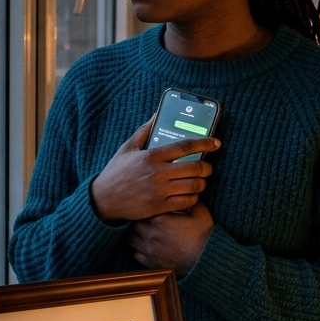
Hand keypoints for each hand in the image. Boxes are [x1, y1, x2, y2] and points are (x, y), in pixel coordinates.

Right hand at [89, 121, 218, 222]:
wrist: (103, 200)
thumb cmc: (116, 172)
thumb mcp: (127, 148)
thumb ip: (145, 130)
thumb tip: (157, 114)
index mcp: (151, 155)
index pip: (185, 146)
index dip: (205, 143)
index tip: (216, 143)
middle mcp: (157, 173)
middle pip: (195, 167)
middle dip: (207, 167)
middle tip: (207, 167)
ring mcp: (159, 191)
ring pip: (194, 186)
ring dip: (202, 183)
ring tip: (199, 180)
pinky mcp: (160, 207)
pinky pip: (187, 202)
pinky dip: (193, 197)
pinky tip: (190, 194)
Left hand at [127, 203, 214, 275]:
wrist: (206, 259)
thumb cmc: (204, 234)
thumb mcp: (199, 212)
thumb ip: (188, 199)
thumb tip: (184, 190)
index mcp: (159, 219)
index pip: (142, 209)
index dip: (144, 208)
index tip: (149, 207)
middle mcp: (150, 234)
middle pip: (132, 223)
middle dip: (137, 220)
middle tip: (145, 218)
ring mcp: (149, 249)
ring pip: (130, 238)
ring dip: (135, 234)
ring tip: (143, 231)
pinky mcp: (151, 263)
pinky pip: (136, 254)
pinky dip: (138, 250)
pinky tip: (147, 246)